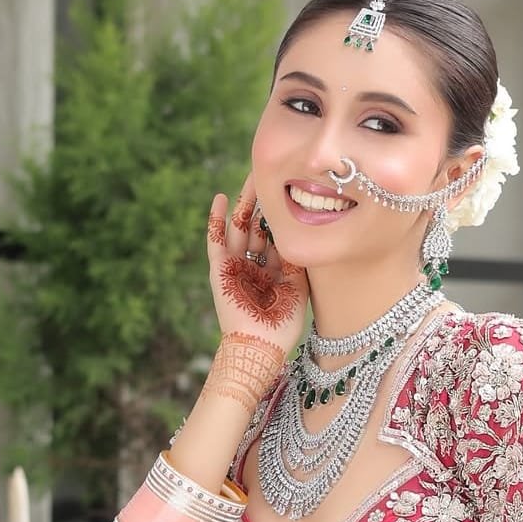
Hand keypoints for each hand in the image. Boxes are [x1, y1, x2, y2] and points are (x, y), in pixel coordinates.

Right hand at [206, 171, 309, 357]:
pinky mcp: (219, 270)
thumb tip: (307, 233)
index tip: (292, 189)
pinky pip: (215, 240)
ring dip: (244, 203)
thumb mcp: (299, 288)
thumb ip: (300, 262)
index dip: (282, 215)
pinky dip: (216, 220)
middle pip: (257, 226)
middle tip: (272, 174)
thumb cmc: (283, 326)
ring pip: (239, 227)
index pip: (277, 236)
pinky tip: (220, 199)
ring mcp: (236, 266)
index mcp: (274, 272)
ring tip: (251, 178)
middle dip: (263, 202)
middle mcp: (254, 266)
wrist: (260, 347)